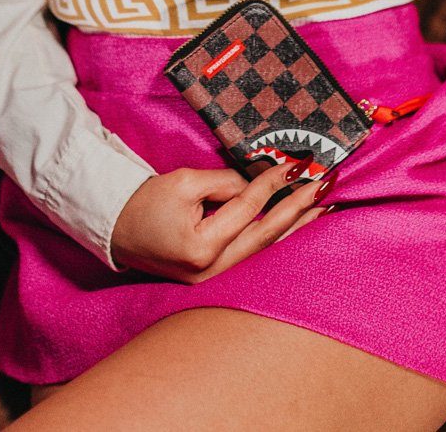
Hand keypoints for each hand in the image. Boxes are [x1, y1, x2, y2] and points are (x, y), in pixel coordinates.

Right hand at [109, 160, 336, 280]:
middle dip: (299, 209)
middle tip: (325, 185)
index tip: (294, 164)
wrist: (119, 230)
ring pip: (267, 252)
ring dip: (298, 227)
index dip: (272, 184)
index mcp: (201, 247)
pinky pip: (255, 257)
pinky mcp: (216, 278)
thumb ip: (225, 183)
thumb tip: (256, 184)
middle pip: (267, 237)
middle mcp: (212, 271)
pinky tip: (299, 226)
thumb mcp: (184, 183)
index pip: (248, 209)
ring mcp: (215, 280)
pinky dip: (279, 238)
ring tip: (325, 207)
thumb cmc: (147, 203)